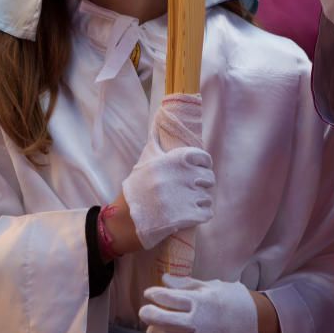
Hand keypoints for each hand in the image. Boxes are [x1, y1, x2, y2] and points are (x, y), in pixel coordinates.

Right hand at [120, 95, 213, 250]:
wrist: (125, 220)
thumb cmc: (136, 188)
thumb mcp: (145, 161)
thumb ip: (156, 141)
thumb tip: (160, 112)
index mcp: (171, 160)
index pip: (202, 157)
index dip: (203, 164)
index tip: (198, 170)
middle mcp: (178, 177)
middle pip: (208, 177)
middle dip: (203, 184)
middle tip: (193, 189)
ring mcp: (183, 197)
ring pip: (208, 196)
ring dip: (201, 200)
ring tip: (189, 203)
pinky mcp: (187, 217)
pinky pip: (207, 212)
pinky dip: (202, 214)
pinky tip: (192, 214)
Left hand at [140, 275, 258, 332]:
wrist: (258, 321)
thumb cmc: (233, 300)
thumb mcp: (212, 287)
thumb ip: (186, 284)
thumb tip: (164, 279)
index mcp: (200, 301)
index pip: (168, 297)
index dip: (153, 294)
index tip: (149, 293)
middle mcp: (199, 321)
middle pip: (163, 320)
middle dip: (149, 314)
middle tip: (144, 311)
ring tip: (154, 330)